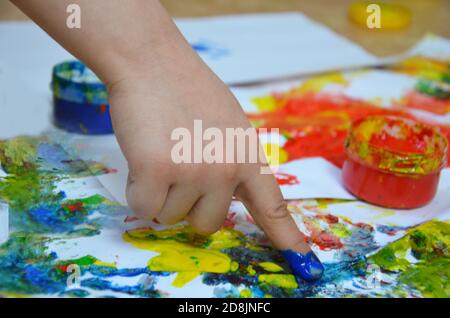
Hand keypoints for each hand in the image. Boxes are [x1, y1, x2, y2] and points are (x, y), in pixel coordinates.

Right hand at [108, 36, 323, 281]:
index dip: (287, 237)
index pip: (272, 206)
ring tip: (160, 151)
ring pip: (171, 217)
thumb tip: (222, 194)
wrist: (153, 61)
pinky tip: (142, 155)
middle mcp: (227, 169)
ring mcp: (195, 171)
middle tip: (179, 165)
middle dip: (188, 205)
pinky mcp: (159, 171)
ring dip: (160, 194)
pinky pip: (143, 207)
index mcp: (248, 157)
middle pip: (207, 224)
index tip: (305, 262)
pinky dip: (137, 190)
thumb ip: (231, 161)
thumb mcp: (227, 125)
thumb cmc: (187, 90)